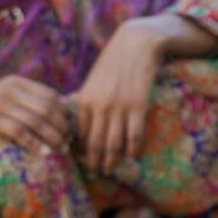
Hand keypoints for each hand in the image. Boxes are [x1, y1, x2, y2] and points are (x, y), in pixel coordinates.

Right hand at [0, 75, 71, 170]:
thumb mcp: (6, 99)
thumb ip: (27, 100)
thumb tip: (61, 108)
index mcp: (16, 82)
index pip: (50, 95)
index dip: (64, 113)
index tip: (72, 129)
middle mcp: (9, 89)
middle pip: (46, 108)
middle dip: (62, 127)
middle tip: (70, 142)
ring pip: (36, 120)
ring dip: (53, 137)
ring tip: (62, 150)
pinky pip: (19, 131)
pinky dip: (35, 143)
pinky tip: (45, 153)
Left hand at [70, 17, 166, 175]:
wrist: (136, 43)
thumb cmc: (113, 61)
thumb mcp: (94, 80)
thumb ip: (89, 101)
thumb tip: (85, 123)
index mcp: (85, 100)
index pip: (79, 134)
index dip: (80, 151)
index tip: (82, 162)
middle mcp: (100, 106)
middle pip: (95, 143)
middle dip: (94, 162)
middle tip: (95, 174)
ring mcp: (119, 107)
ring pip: (114, 143)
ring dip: (111, 161)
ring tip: (110, 170)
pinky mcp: (138, 106)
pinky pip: (134, 135)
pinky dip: (132, 149)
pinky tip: (131, 156)